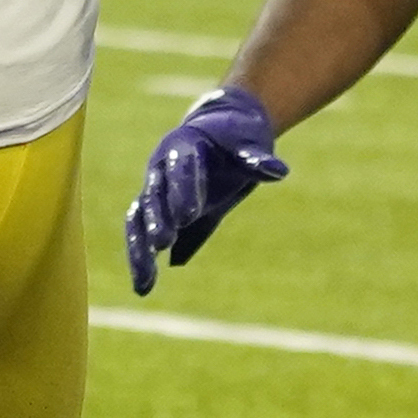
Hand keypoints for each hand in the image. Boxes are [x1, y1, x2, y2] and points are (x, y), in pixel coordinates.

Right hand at [122, 83, 289, 294]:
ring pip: (139, 219)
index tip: (188, 215)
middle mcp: (161, 168)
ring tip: (144, 283)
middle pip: (154, 195)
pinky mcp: (156, 211)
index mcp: (184, 146)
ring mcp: (155, 190)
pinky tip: (144, 288)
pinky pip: (141, 234)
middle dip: (159, 218)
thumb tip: (278, 171)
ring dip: (139, 249)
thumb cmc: (235, 136)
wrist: (216, 129)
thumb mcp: (249, 143)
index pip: (181, 167)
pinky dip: (141, 259)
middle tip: (162, 243)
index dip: (183, 190)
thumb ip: (256, 159)